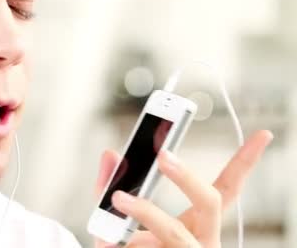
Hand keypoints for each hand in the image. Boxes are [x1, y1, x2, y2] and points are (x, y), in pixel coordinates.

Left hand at [93, 130, 273, 247]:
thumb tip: (111, 153)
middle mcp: (201, 241)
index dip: (244, 163)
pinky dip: (125, 242)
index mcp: (196, 224)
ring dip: (146, 212)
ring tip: (118, 198)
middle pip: (210, 203)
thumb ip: (111, 186)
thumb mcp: (116, 218)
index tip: (262, 134)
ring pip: (175, 232)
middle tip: (163, 156)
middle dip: (187, 178)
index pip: (224, 190)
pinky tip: (113, 240)